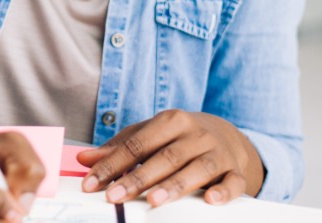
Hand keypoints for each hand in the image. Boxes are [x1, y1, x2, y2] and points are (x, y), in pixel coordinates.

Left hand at [76, 109, 263, 206]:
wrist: (226, 135)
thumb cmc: (179, 137)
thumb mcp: (149, 134)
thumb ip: (118, 147)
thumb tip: (85, 159)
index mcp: (171, 121)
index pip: (137, 143)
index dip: (112, 164)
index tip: (93, 182)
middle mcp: (195, 134)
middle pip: (164, 157)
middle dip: (138, 178)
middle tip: (115, 196)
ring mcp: (217, 152)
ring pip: (197, 169)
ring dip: (175, 185)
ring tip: (154, 200)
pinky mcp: (235, 170)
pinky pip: (233, 182)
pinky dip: (224, 191)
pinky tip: (211, 200)